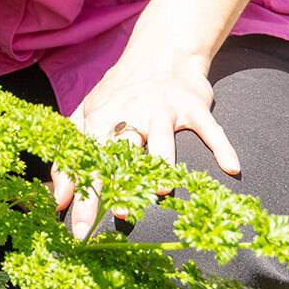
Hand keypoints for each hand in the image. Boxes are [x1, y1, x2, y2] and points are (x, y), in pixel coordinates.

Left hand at [52, 50, 239, 238]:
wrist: (160, 54)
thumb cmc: (118, 96)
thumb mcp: (86, 118)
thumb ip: (69, 158)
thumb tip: (57, 199)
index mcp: (99, 119)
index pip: (86, 164)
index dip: (83, 200)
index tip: (81, 234)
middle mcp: (128, 114)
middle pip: (121, 154)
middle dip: (119, 183)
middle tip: (119, 215)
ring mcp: (162, 108)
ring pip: (162, 140)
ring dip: (162, 164)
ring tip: (162, 192)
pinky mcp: (192, 105)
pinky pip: (208, 128)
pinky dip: (221, 146)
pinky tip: (231, 168)